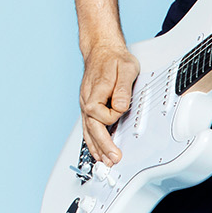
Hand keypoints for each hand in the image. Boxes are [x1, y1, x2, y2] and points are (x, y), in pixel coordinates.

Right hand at [78, 42, 140, 164]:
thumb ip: (123, 88)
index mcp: (95, 92)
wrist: (102, 50)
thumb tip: (120, 106)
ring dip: (96, 148)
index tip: (123, 108)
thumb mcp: (126, 68)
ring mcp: (86, 104)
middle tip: (112, 160)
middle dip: (103, 146)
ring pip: (88, 131)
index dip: (115, 115)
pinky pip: (87, 127)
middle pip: (92, 129)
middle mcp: (87, 100)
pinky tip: (96, 150)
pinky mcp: (88, 106)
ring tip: (104, 162)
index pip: (102, 114)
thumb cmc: (114, 58)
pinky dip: (91, 141)